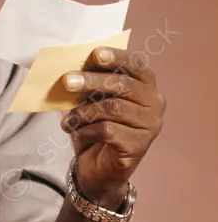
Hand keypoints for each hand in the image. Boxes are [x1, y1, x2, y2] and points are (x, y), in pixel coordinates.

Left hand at [59, 46, 165, 206]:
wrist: (98, 167)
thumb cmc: (96, 126)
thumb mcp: (92, 100)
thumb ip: (90, 83)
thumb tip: (71, 68)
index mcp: (146, 85)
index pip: (135, 65)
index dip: (116, 57)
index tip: (96, 54)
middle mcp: (155, 104)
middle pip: (122, 85)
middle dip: (91, 81)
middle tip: (66, 81)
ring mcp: (150, 126)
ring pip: (112, 108)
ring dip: (83, 112)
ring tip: (68, 119)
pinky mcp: (139, 146)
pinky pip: (107, 130)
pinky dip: (86, 130)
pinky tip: (77, 133)